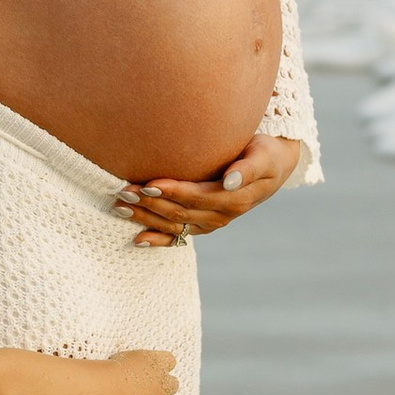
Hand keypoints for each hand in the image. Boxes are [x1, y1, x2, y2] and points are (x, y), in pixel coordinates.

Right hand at [105, 349, 179, 394]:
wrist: (112, 391)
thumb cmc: (112, 371)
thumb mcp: (122, 358)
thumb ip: (132, 362)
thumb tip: (123, 366)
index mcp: (157, 362)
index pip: (169, 361)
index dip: (160, 366)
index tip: (149, 369)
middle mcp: (164, 382)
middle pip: (173, 385)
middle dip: (162, 388)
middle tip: (146, 390)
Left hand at [114, 133, 302, 249]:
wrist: (273, 167)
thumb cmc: (265, 153)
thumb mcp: (264, 156)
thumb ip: (248, 169)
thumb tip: (230, 182)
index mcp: (234, 199)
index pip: (197, 196)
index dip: (172, 191)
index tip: (148, 183)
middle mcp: (221, 215)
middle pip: (180, 212)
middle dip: (150, 204)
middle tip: (123, 192)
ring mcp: (212, 223)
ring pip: (174, 225)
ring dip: (146, 219)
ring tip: (120, 208)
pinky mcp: (205, 225)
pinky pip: (179, 236)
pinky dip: (158, 240)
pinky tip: (137, 240)